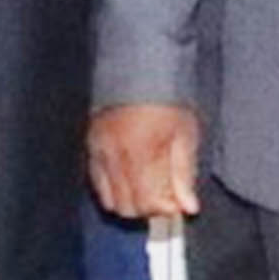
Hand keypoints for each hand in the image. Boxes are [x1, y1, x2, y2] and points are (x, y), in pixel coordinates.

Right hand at [89, 105, 202, 221]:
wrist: (139, 69)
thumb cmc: (167, 100)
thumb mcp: (185, 134)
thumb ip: (184, 174)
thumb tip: (188, 207)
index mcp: (141, 154)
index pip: (147, 202)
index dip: (164, 210)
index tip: (176, 206)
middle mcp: (115, 157)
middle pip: (126, 207)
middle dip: (148, 209)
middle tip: (164, 198)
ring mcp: (99, 152)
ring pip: (109, 199)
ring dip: (130, 202)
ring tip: (147, 189)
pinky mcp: (90, 146)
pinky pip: (96, 182)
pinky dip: (113, 190)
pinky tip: (129, 180)